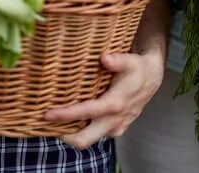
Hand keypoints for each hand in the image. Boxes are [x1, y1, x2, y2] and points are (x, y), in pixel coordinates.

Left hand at [44, 50, 163, 149]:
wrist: (152, 79)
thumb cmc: (138, 68)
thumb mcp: (131, 61)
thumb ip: (118, 60)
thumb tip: (104, 58)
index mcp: (115, 104)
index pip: (86, 113)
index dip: (66, 115)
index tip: (48, 113)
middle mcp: (114, 120)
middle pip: (84, 139)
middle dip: (64, 135)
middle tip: (47, 124)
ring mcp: (115, 127)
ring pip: (88, 138)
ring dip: (72, 132)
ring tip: (55, 120)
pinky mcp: (115, 129)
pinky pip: (95, 134)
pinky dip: (83, 129)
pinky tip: (73, 117)